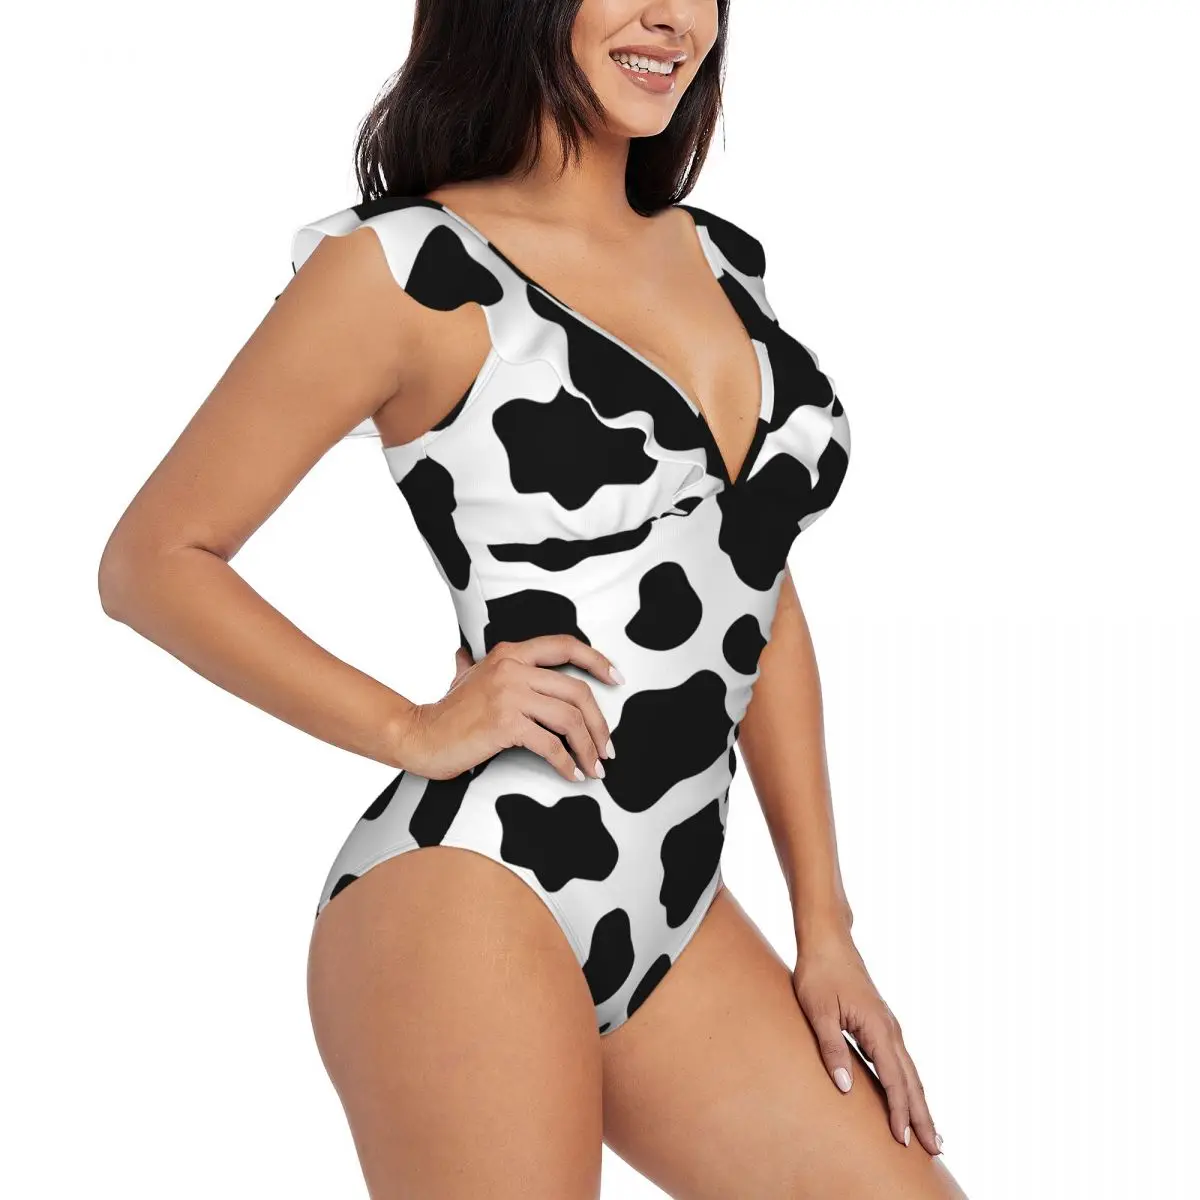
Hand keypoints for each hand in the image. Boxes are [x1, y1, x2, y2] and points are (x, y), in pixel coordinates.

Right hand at [394, 635, 621, 782]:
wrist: (420, 736)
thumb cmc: (447, 712)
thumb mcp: (465, 676)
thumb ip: (473, 663)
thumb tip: (464, 653)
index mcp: (511, 652)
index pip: (565, 645)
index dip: (597, 660)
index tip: (618, 679)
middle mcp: (512, 667)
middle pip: (577, 690)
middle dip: (600, 723)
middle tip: (608, 749)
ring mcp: (509, 694)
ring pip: (569, 718)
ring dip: (588, 747)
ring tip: (596, 768)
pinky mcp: (504, 723)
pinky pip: (550, 744)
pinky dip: (567, 763)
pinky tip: (573, 775)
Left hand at [792, 930, 942, 1155]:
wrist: (828, 941)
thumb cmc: (819, 974)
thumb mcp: (818, 1011)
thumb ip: (831, 1048)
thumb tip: (846, 1088)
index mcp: (877, 1028)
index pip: (893, 1079)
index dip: (899, 1111)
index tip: (904, 1140)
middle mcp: (890, 1029)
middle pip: (911, 1080)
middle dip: (923, 1116)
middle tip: (935, 1150)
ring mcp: (888, 1026)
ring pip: (910, 1072)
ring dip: (921, 1103)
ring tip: (932, 1133)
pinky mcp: (881, 1024)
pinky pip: (901, 1061)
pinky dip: (909, 1084)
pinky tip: (909, 1097)